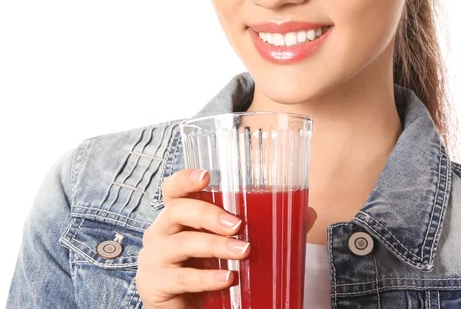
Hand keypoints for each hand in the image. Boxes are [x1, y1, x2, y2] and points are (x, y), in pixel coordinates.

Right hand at [136, 169, 317, 308]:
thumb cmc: (205, 269)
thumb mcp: (230, 245)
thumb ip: (265, 227)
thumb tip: (306, 212)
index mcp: (176, 216)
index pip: (172, 189)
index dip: (185, 179)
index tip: (206, 176)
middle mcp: (160, 231)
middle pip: (176, 210)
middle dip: (208, 214)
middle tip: (237, 224)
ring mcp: (154, 258)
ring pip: (182, 243)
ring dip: (215, 246)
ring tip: (243, 251)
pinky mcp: (156, 284)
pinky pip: (182, 277)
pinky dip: (207, 278)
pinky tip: (227, 279)